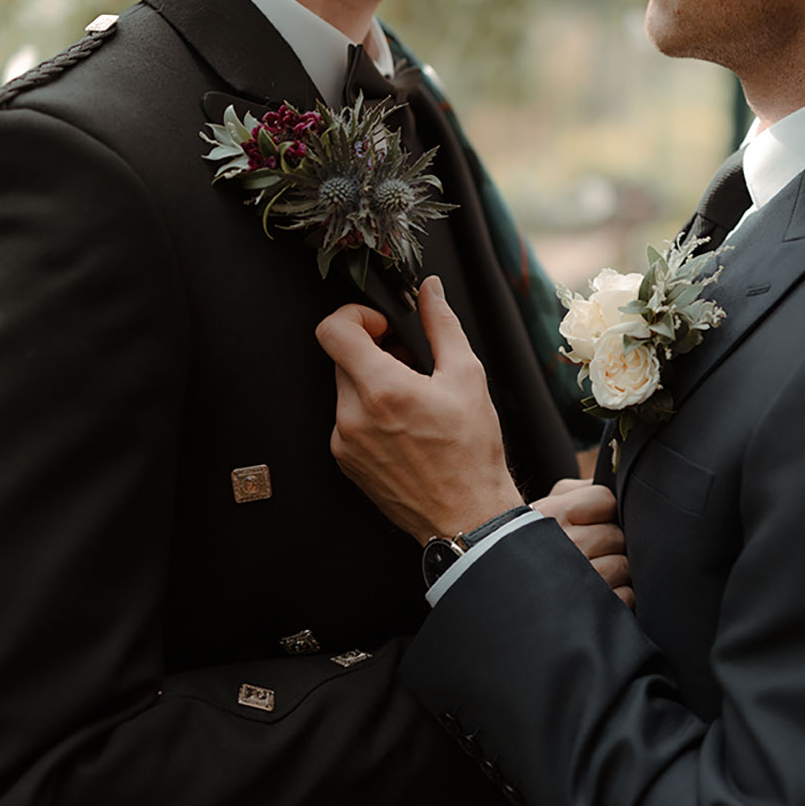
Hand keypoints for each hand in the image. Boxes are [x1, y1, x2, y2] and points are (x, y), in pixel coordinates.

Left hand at [316, 279, 521, 543]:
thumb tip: (429, 290)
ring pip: (346, 389)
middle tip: (410, 366)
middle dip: (374, 352)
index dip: (355, 316)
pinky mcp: (345, 461)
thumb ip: (442, 325)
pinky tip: (405, 428)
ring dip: (372, 383)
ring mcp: (344, 442)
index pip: (333, 330)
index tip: (383, 328)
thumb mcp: (467, 377)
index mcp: (381, 390)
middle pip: (343, 358)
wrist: (466, 515)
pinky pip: (347, 419)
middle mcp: (353, 416)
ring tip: (412, 402)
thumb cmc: (471, 451)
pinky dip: (370, 413)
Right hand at [533, 478, 633, 608]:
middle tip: (589, 551)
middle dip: (609, 542)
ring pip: (623, 565)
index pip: (606, 500)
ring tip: (590, 574)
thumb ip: (577, 489)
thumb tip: (613, 479)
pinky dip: (617, 596)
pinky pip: (625, 595)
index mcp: (552, 514)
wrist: (502, 588)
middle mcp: (565, 545)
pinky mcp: (590, 608)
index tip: (590, 522)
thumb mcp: (544, 508)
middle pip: (617, 534)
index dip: (603, 510)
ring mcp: (578, 580)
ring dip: (615, 571)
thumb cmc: (529, 545)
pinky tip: (595, 595)